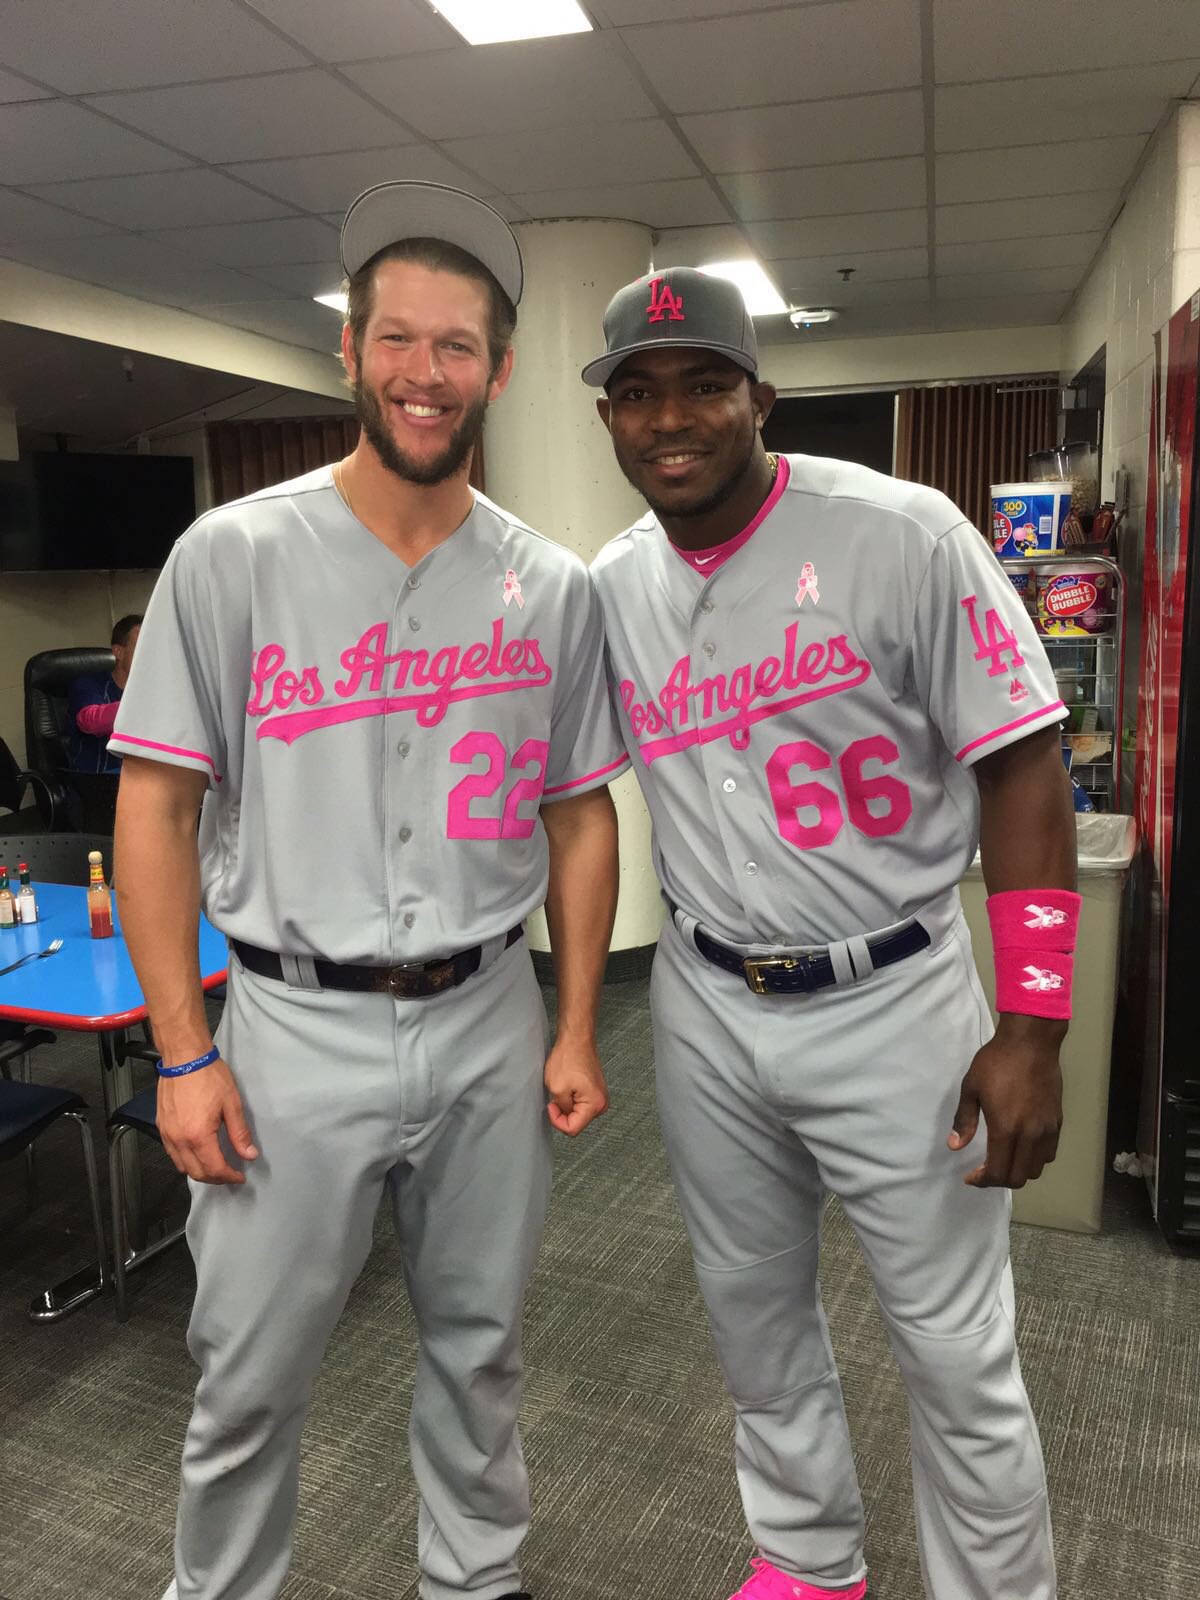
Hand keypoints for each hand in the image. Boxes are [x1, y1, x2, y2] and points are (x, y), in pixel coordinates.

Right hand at [157, 1056, 258, 1184]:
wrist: (184, 1057)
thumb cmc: (209, 1076)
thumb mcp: (232, 1104)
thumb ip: (239, 1133)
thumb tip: (249, 1155)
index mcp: (198, 1136)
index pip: (214, 1169)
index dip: (229, 1176)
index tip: (240, 1176)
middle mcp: (179, 1140)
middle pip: (196, 1173)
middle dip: (215, 1178)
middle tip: (230, 1173)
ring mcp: (166, 1134)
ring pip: (182, 1166)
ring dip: (199, 1172)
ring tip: (216, 1166)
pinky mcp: (161, 1127)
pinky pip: (172, 1154)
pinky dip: (186, 1160)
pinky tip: (198, 1153)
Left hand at [544, 1035, 609, 1136]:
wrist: (576, 1039)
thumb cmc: (568, 1057)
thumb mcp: (556, 1089)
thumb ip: (562, 1109)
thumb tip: (565, 1114)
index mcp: (595, 1105)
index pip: (573, 1129)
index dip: (557, 1120)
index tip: (551, 1105)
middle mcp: (601, 1103)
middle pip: (577, 1122)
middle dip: (562, 1112)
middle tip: (556, 1094)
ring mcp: (599, 1096)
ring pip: (577, 1112)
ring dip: (566, 1103)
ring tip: (562, 1087)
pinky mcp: (594, 1090)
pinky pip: (580, 1103)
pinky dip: (570, 1097)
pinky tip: (567, 1084)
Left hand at [948, 1015, 1063, 1187]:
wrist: (1031, 1042)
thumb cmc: (996, 1062)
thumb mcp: (971, 1088)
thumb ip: (965, 1120)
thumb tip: (955, 1146)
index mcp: (1006, 1128)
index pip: (998, 1172)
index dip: (982, 1181)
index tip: (970, 1176)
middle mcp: (1030, 1135)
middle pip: (1019, 1178)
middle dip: (999, 1180)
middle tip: (985, 1170)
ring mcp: (1047, 1130)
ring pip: (1037, 1169)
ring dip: (1018, 1171)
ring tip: (1004, 1159)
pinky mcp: (1058, 1121)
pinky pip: (1049, 1153)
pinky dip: (1035, 1159)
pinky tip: (1022, 1147)